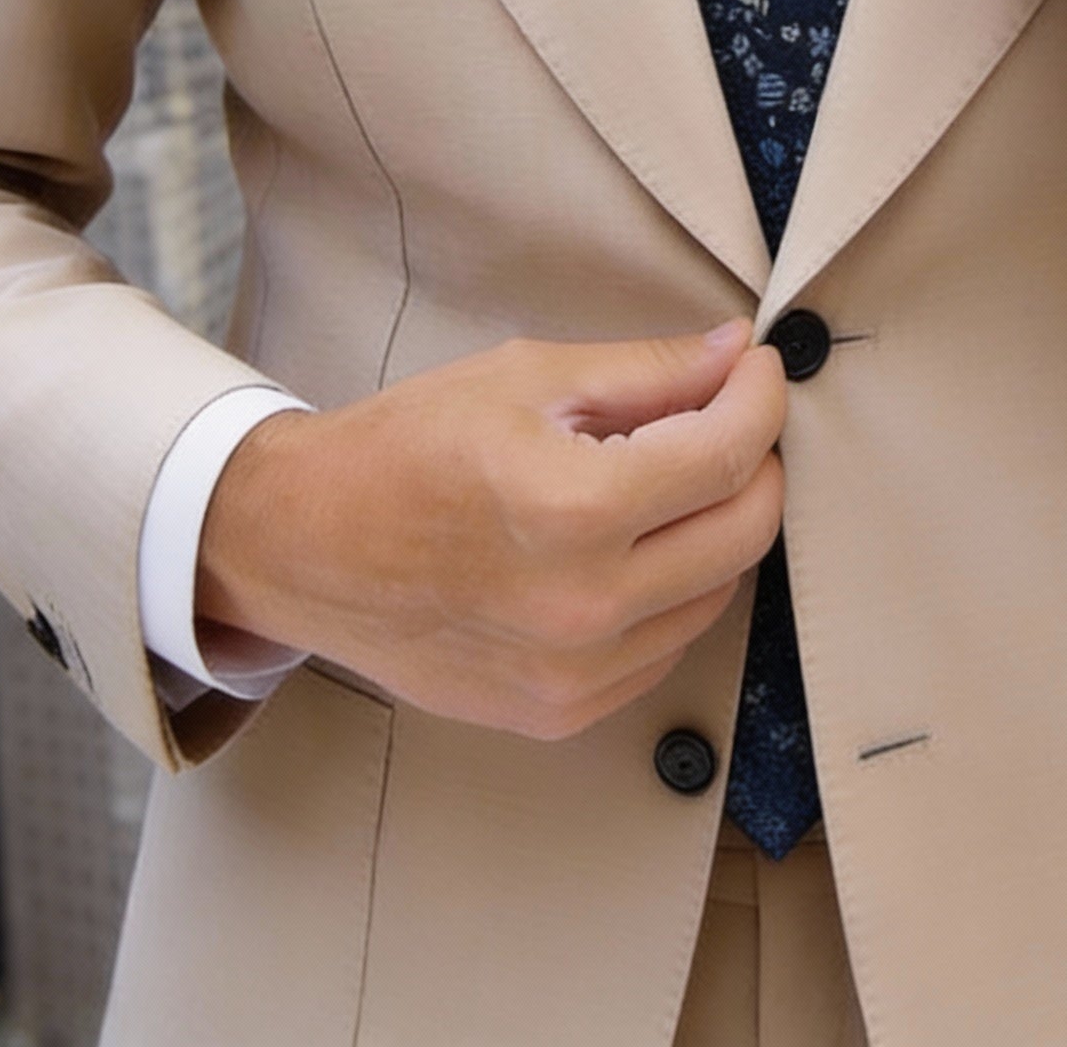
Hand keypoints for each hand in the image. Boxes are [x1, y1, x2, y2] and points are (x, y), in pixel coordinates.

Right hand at [196, 320, 786, 739]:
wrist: (305, 544)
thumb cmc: (406, 447)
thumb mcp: (527, 377)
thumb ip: (648, 371)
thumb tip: (738, 354)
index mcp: (572, 509)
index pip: (727, 453)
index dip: (761, 398)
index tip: (756, 368)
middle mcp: (582, 605)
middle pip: (744, 531)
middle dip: (755, 460)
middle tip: (726, 416)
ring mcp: (573, 674)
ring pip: (718, 593)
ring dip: (717, 526)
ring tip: (670, 477)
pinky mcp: (559, 712)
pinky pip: (666, 646)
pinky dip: (674, 590)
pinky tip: (632, 545)